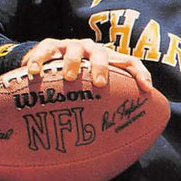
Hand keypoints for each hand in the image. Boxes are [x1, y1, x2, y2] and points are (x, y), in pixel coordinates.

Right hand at [21, 38, 152, 90]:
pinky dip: (39, 60)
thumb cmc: (81, 77)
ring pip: (74, 50)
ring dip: (73, 63)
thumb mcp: (95, 87)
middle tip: (98, 84)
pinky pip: (45, 50)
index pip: (130, 63)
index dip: (141, 74)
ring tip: (69, 78)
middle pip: (101, 54)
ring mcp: (71, 45)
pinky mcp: (50, 45)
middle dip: (101, 68)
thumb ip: (109, 103)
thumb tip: (129, 135)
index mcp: (108, 59)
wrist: (52, 58)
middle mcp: (92, 50)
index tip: (146, 90)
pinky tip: (34, 72)